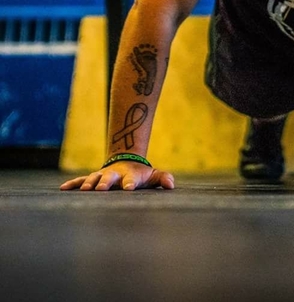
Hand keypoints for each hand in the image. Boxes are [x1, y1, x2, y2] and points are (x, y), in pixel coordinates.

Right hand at [60, 162, 174, 190]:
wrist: (126, 163)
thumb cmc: (141, 175)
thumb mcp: (152, 176)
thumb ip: (162, 178)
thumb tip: (171, 185)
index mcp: (130, 175)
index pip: (131, 179)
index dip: (131, 183)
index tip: (129, 188)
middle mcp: (115, 175)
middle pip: (110, 178)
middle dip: (106, 182)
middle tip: (102, 188)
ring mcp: (102, 176)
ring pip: (94, 178)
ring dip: (89, 183)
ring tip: (84, 190)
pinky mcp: (92, 179)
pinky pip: (80, 180)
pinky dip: (72, 184)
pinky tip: (63, 189)